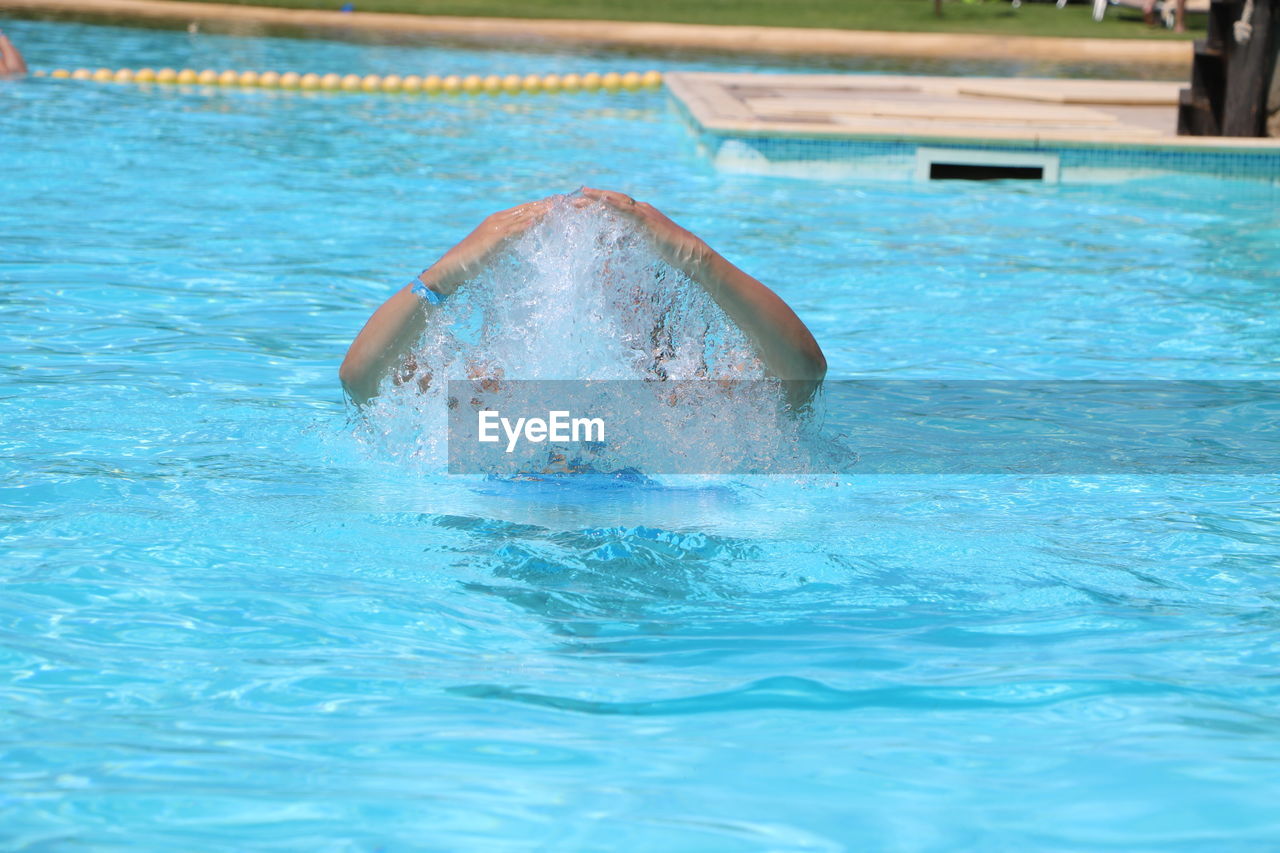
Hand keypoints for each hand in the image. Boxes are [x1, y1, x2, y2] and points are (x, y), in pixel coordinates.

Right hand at [423, 197, 553, 294]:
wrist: (450, 268)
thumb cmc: (473, 262)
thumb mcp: (497, 250)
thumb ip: (510, 242)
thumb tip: (525, 240)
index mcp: (500, 221)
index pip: (527, 209)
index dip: (545, 205)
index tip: (563, 202)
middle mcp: (498, 219)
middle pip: (528, 208)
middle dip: (549, 204)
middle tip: (569, 200)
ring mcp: (494, 227)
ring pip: (522, 215)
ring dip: (541, 210)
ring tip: (559, 206)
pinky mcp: (491, 238)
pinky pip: (511, 230)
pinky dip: (524, 224)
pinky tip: (536, 221)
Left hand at [580, 187, 711, 272]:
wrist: (690, 253)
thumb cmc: (671, 253)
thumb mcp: (646, 247)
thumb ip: (633, 243)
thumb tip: (616, 248)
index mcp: (640, 215)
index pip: (614, 207)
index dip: (597, 204)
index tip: (580, 204)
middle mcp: (641, 209)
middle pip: (612, 200)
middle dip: (592, 199)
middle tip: (572, 199)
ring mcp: (645, 213)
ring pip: (617, 201)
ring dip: (598, 197)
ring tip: (581, 195)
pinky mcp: (648, 221)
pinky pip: (628, 210)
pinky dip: (615, 204)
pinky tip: (603, 199)